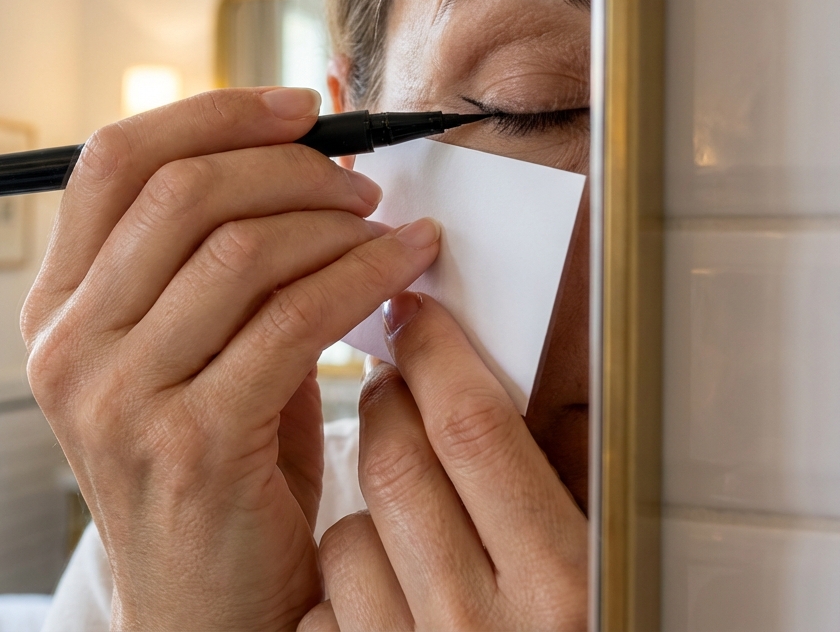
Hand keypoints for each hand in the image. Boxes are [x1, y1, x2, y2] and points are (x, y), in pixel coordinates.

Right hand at [21, 88, 441, 630]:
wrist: (203, 606)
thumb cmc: (211, 468)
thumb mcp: (191, 349)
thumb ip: (222, 251)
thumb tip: (301, 132)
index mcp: (54, 312)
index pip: (112, 163)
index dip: (211, 114)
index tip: (299, 108)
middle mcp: (68, 349)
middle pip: (179, 192)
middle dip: (290, 165)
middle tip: (359, 180)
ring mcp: (120, 399)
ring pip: (241, 249)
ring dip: (336, 221)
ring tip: (387, 228)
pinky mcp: (193, 444)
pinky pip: (296, 319)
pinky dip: (365, 276)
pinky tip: (404, 267)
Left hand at [298, 292, 587, 631]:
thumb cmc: (560, 627)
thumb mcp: (586, 576)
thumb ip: (553, 495)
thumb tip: (525, 380)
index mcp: (563, 586)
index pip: (476, 429)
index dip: (435, 354)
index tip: (415, 315)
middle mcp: (483, 623)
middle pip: (397, 460)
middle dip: (388, 401)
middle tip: (394, 378)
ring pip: (350, 525)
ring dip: (369, 503)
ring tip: (404, 511)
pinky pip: (329, 589)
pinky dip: (347, 575)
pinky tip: (384, 587)